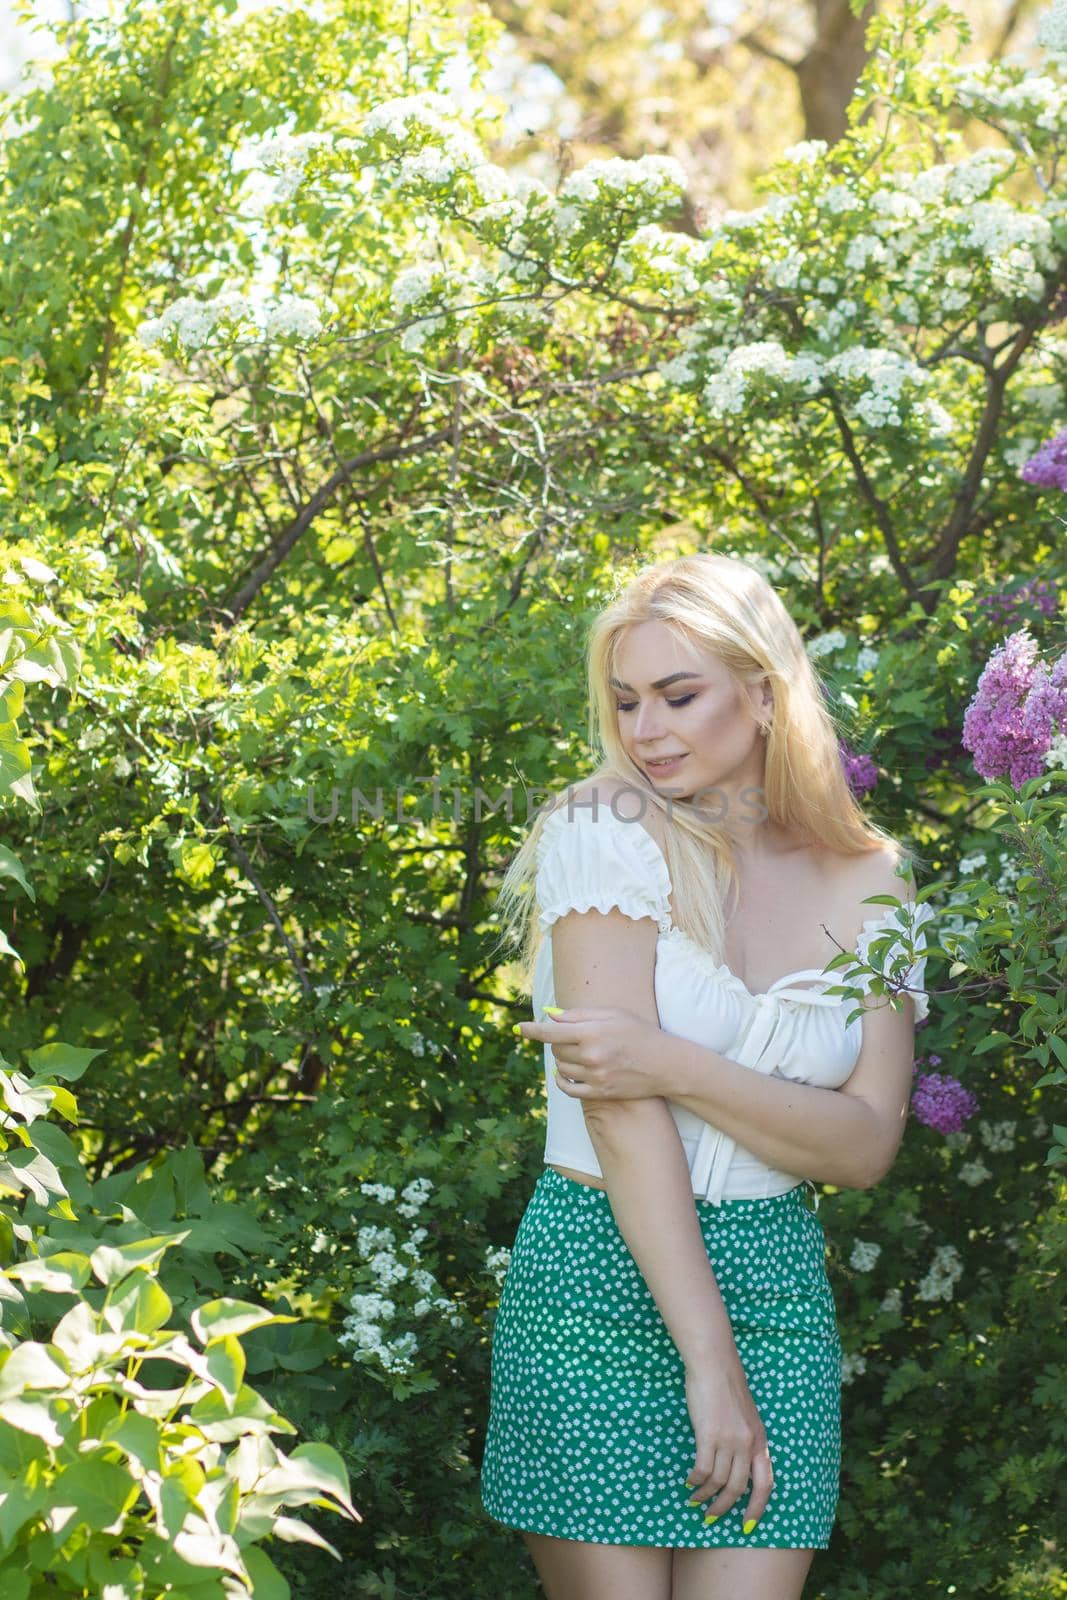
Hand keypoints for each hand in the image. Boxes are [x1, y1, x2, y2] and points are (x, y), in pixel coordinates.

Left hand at [516, 1007, 667, 1101]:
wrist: (665, 1064)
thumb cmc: (639, 1032)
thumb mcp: (612, 1015)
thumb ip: (579, 1015)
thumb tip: (550, 1015)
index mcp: (592, 1032)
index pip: (551, 1031)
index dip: (532, 1029)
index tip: (519, 1028)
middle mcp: (591, 1056)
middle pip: (556, 1049)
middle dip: (558, 1041)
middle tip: (572, 1036)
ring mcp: (595, 1077)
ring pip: (562, 1067)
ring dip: (563, 1059)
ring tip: (580, 1052)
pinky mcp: (600, 1093)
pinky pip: (569, 1089)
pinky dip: (563, 1080)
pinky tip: (567, 1072)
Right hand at [683, 1359, 773, 1531]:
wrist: (714, 1365)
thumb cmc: (726, 1386)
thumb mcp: (745, 1416)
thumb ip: (745, 1439)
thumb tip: (737, 1463)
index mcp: (760, 1440)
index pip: (766, 1483)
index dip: (757, 1507)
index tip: (748, 1524)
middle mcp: (748, 1444)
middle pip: (738, 1488)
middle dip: (724, 1507)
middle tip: (711, 1517)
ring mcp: (729, 1440)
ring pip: (718, 1482)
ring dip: (705, 1495)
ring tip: (695, 1499)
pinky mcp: (709, 1435)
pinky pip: (703, 1469)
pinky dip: (695, 1480)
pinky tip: (689, 1481)